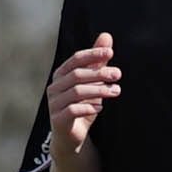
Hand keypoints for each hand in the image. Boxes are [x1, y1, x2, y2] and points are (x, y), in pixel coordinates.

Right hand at [45, 34, 118, 156]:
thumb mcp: (92, 82)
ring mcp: (54, 103)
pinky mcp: (58, 119)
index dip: (92, 54)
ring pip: (76, 92)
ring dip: (98, 90)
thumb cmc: (82, 105)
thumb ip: (97, 61)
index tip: (111, 53)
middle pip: (77, 75)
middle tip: (118, 74)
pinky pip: (73, 110)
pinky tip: (101, 107)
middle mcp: (54, 87)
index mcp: (61, 74)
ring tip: (116, 91)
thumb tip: (106, 36)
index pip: (75, 59)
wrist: (71, 136)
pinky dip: (89, 107)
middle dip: (99, 73)